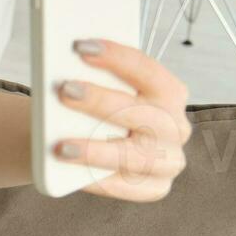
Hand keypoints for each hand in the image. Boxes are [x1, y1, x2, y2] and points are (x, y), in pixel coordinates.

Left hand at [54, 37, 191, 201]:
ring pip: (136, 157)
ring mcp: (170, 161)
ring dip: (96, 151)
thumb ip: (91, 79)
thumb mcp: (97, 89)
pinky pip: (128, 187)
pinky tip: (70, 172)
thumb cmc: (92, 109)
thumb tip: (63, 71)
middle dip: (102, 101)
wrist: (87, 142)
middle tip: (65, 91)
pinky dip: (97, 180)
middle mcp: (176, 127)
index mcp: (170, 93)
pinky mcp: (156, 187)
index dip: (116, 57)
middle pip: (144, 114)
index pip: (148, 71)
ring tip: (60, 147)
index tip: (81, 47)